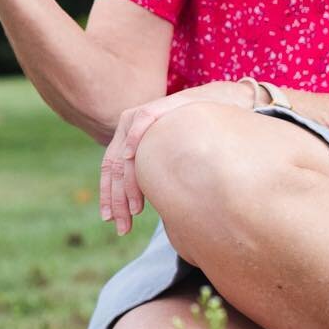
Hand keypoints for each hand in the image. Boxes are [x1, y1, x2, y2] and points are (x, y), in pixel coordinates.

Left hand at [99, 81, 256, 235]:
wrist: (220, 102)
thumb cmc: (195, 134)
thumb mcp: (170, 157)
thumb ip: (156, 174)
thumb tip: (150, 209)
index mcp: (127, 139)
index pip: (110, 169)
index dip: (109, 195)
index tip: (110, 221)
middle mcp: (127, 126)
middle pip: (113, 166)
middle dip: (117, 199)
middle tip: (123, 227)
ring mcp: (140, 116)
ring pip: (124, 152)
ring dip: (127, 184)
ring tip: (134, 210)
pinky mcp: (158, 106)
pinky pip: (142, 122)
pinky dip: (134, 138)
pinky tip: (129, 157)